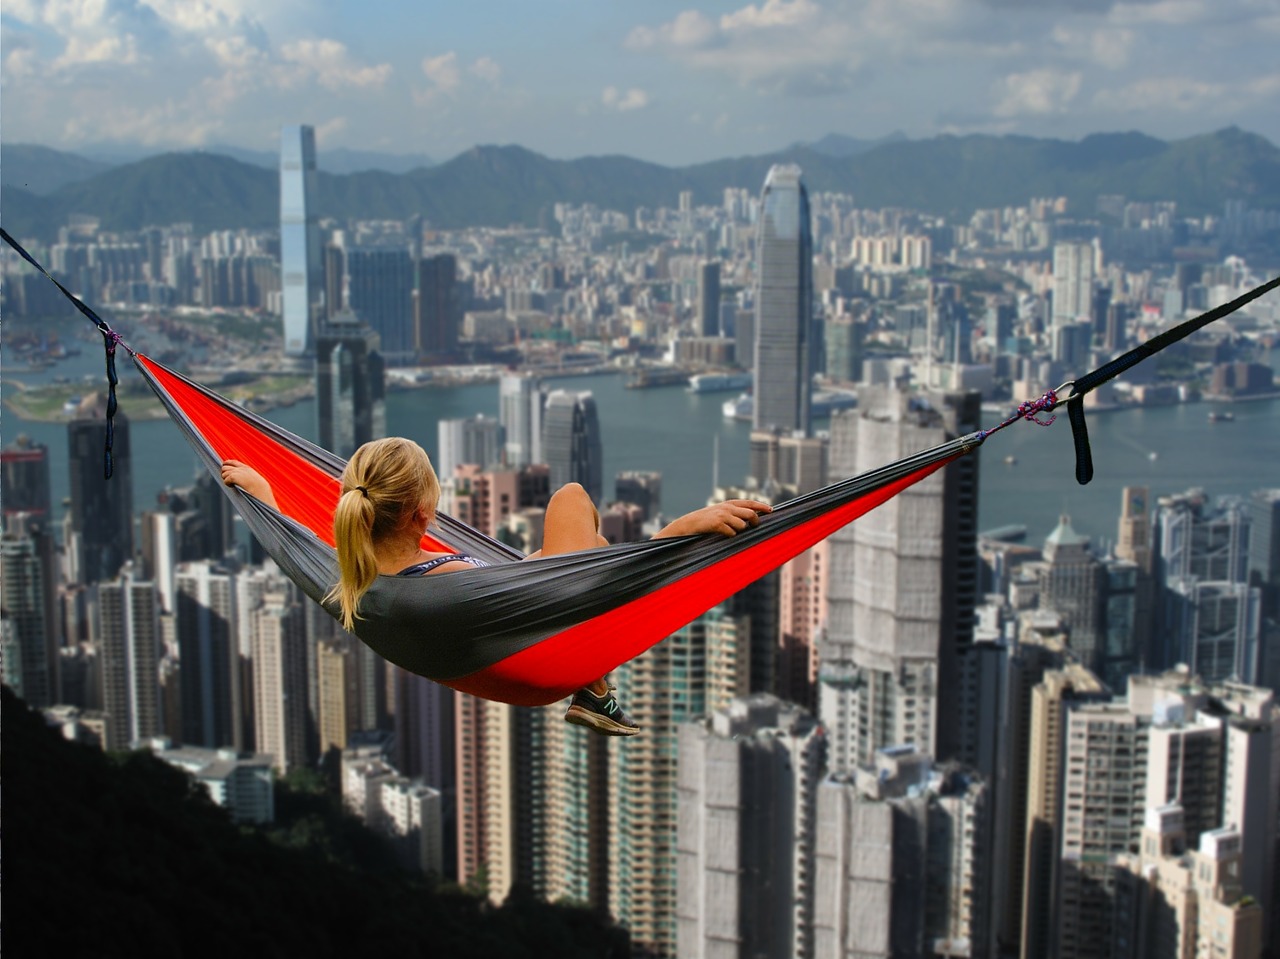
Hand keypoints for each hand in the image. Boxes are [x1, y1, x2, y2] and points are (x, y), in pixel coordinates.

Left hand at [220, 459, 278, 508]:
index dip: (227, 463)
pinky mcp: (233, 477)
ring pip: (224, 473)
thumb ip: (248, 476)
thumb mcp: (254, 479)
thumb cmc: (259, 487)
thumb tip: (241, 480)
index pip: (233, 462)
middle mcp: (240, 468)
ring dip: (225, 479)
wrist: (260, 489)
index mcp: (246, 468)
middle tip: (227, 479)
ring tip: (230, 484)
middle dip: (224, 473)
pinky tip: (232, 486)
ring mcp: (236, 472)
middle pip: (225, 467)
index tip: (224, 466)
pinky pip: (225, 480)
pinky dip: (227, 484)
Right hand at [654, 499, 771, 538]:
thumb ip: (733, 513)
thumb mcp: (719, 512)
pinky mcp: (717, 524)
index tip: (771, 510)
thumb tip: (749, 519)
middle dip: (756, 522)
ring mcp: (722, 515)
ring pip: (742, 526)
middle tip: (755, 527)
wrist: (687, 524)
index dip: (761, 506)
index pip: (749, 503)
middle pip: (750, 514)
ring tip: (729, 531)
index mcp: (728, 503)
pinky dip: (730, 536)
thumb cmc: (705, 521)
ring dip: (739, 531)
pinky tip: (722, 535)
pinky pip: (732, 533)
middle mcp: (727, 507)